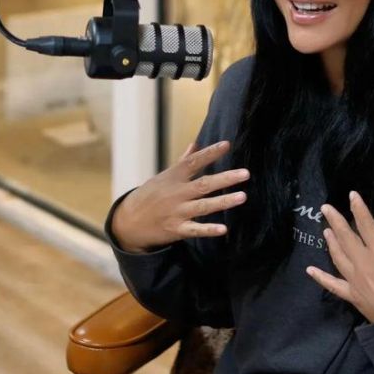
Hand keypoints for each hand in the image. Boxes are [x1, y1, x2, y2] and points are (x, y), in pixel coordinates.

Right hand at [111, 140, 248, 252]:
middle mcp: (176, 193)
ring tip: (243, 196)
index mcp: (173, 177)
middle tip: (246, 173)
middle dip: (225, 179)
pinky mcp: (176, 229)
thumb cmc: (150, 195)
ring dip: (223, 202)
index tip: (227, 145)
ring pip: (203, 206)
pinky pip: (195, 230)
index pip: (194, 162)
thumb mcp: (164, 176)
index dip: (210, 153)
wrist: (128, 222)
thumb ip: (183, 161)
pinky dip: (208, 230)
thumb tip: (196, 144)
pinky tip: (223, 229)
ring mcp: (177, 212)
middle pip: (204, 184)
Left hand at [306, 191, 373, 322]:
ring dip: (331, 243)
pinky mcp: (352, 295)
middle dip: (336, 221)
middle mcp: (363, 263)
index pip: (367, 226)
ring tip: (326, 231)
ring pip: (338, 257)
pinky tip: (310, 271)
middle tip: (325, 208)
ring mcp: (355, 280)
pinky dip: (321, 278)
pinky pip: (333, 285)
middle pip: (346, 238)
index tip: (352, 195)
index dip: (359, 209)